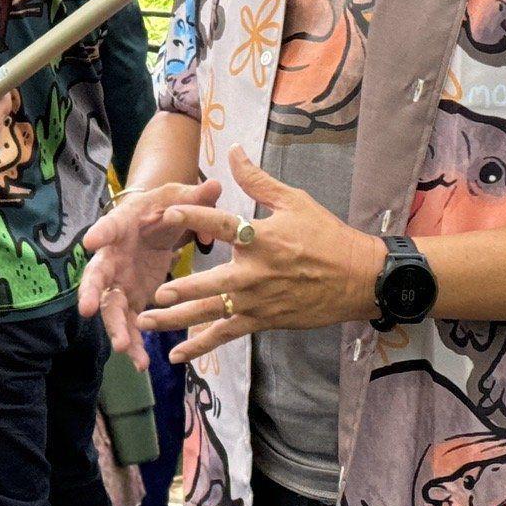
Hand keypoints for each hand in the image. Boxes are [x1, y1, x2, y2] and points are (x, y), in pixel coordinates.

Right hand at [79, 177, 223, 365]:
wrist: (154, 219)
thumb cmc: (163, 205)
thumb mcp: (179, 195)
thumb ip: (195, 195)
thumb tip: (214, 186)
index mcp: (122, 225)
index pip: (108, 226)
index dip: (100, 234)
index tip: (91, 243)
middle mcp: (113, 254)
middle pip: (97, 275)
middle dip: (93, 293)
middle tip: (90, 310)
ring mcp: (119, 279)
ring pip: (111, 306)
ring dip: (116, 327)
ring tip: (125, 349)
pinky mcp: (131, 296)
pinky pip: (128, 321)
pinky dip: (133, 342)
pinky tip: (141, 363)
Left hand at [135, 148, 383, 363]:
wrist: (359, 278)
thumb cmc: (327, 236)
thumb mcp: (294, 201)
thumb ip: (257, 180)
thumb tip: (233, 151)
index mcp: (261, 239)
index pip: (220, 225)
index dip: (192, 217)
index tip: (165, 213)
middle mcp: (254, 273)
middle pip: (207, 282)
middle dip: (177, 289)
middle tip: (151, 292)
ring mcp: (256, 301)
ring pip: (209, 313)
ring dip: (175, 320)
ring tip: (146, 323)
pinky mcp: (261, 320)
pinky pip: (225, 335)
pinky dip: (200, 346)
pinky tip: (177, 355)